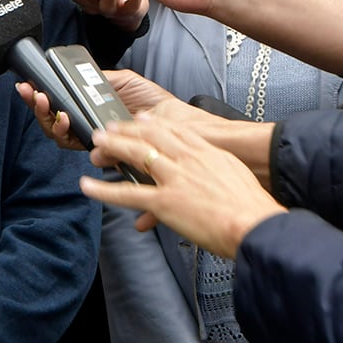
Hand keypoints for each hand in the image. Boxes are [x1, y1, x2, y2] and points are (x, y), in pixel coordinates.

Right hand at [13, 70, 185, 150]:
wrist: (177, 120)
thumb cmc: (155, 103)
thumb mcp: (123, 81)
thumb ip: (98, 78)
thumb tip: (75, 72)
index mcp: (91, 110)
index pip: (59, 106)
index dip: (41, 97)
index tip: (29, 85)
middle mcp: (90, 128)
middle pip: (53, 124)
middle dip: (39, 108)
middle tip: (35, 94)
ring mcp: (97, 143)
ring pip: (61, 138)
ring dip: (51, 121)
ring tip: (52, 106)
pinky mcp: (107, 154)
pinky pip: (80, 149)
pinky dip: (69, 135)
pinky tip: (68, 121)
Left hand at [78, 117, 283, 256]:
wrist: (255, 223)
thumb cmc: (252, 206)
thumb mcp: (236, 176)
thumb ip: (218, 169)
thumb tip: (209, 174)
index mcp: (206, 153)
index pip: (175, 131)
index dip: (155, 124)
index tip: (143, 119)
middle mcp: (187, 160)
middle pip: (151, 136)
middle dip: (127, 129)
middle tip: (110, 127)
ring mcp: (174, 179)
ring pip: (136, 156)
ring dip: (113, 147)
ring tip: (96, 144)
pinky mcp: (165, 202)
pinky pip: (127, 195)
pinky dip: (103, 191)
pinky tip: (88, 186)